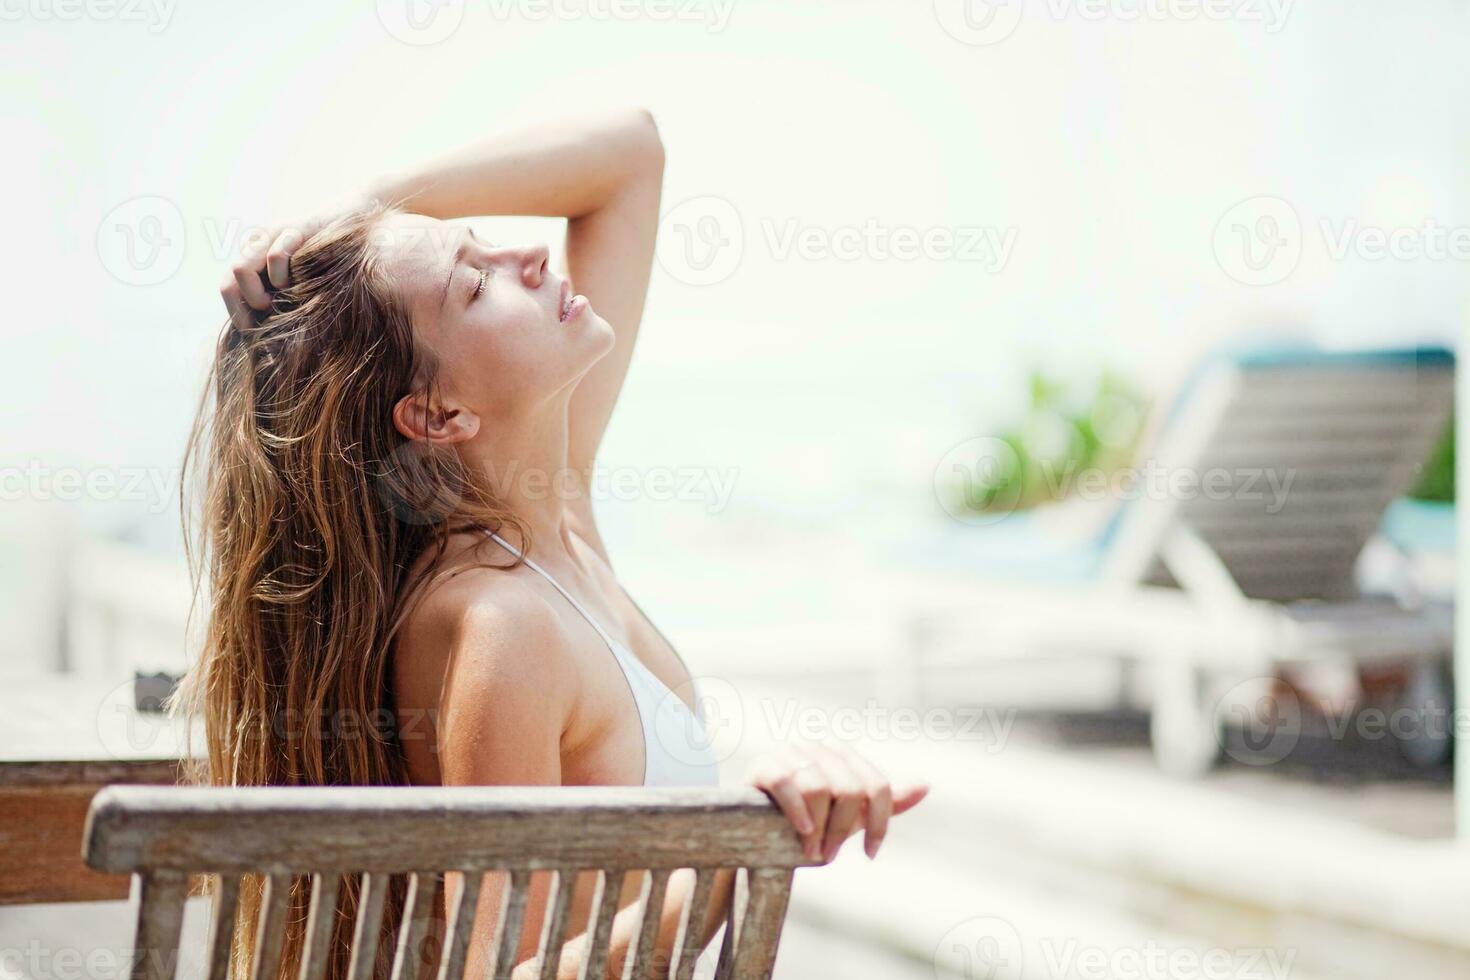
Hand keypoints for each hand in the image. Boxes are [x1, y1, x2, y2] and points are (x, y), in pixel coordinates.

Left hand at [219, 203, 356, 329]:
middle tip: (272, 312)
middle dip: (247, 306)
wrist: (354, 219)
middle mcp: (256, 246)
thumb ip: (283, 298)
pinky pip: (275, 256)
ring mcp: (271, 236)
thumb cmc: (330, 258)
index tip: (254, 333)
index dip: (237, 315)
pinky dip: (282, 276)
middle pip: (228, 283)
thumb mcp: (301, 281)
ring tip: (281, 300)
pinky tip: (298, 282)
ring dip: (258, 295)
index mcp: (254, 258)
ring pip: (240, 269)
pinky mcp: (294, 230)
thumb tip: (268, 338)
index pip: (227, 288)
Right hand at [745, 740, 928, 863]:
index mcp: (844, 755)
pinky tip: (800, 830)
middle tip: (828, 856)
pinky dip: (796, 811)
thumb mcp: (850, 816)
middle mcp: (819, 747)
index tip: (870, 854)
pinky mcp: (763, 764)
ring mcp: (790, 752)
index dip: (878, 823)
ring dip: (816, 829)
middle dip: (840, 830)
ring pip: (819, 788)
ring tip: (809, 849)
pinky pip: (786, 783)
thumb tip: (925, 785)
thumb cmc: (810, 822)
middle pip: (849, 789)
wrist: (758, 832)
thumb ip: (885, 802)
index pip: (876, 786)